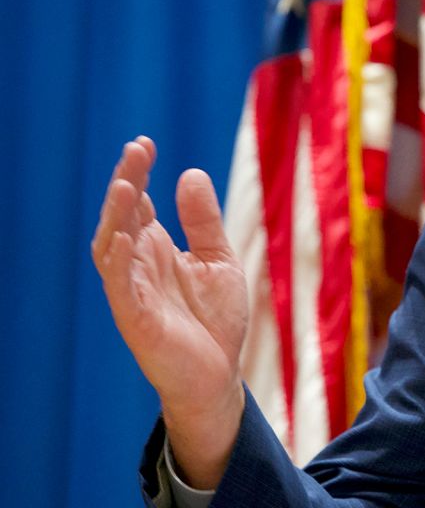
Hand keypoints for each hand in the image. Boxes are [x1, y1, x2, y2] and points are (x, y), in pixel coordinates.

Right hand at [91, 137, 246, 487]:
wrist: (218, 375)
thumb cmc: (215, 321)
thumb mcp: (218, 260)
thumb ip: (203, 222)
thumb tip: (191, 173)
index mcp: (157, 249)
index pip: (140, 204)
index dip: (139, 173)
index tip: (145, 143)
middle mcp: (139, 265)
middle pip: (123, 217)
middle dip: (126, 183)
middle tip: (136, 150)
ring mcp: (133, 291)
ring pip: (112, 246)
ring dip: (117, 215)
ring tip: (129, 183)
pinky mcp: (135, 319)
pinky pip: (120, 287)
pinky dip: (119, 261)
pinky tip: (124, 237)